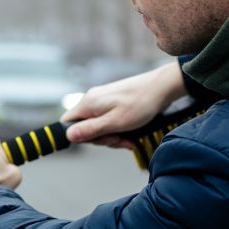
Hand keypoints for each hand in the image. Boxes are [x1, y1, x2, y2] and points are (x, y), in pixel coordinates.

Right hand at [60, 62, 186, 147]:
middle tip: (119, 140)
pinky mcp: (112, 102)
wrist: (161, 88)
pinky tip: (130, 135)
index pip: (67, 123)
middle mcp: (92, 100)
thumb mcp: (115, 122)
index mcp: (88, 103)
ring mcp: (102, 100)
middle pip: (84, 127)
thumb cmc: (140, 104)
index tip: (98, 140)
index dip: (78, 137)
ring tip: (128, 139)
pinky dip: (118, 129)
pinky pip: (108, 120)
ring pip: (98, 125)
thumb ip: (91, 130)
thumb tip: (68, 136)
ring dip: (112, 136)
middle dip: (101, 138)